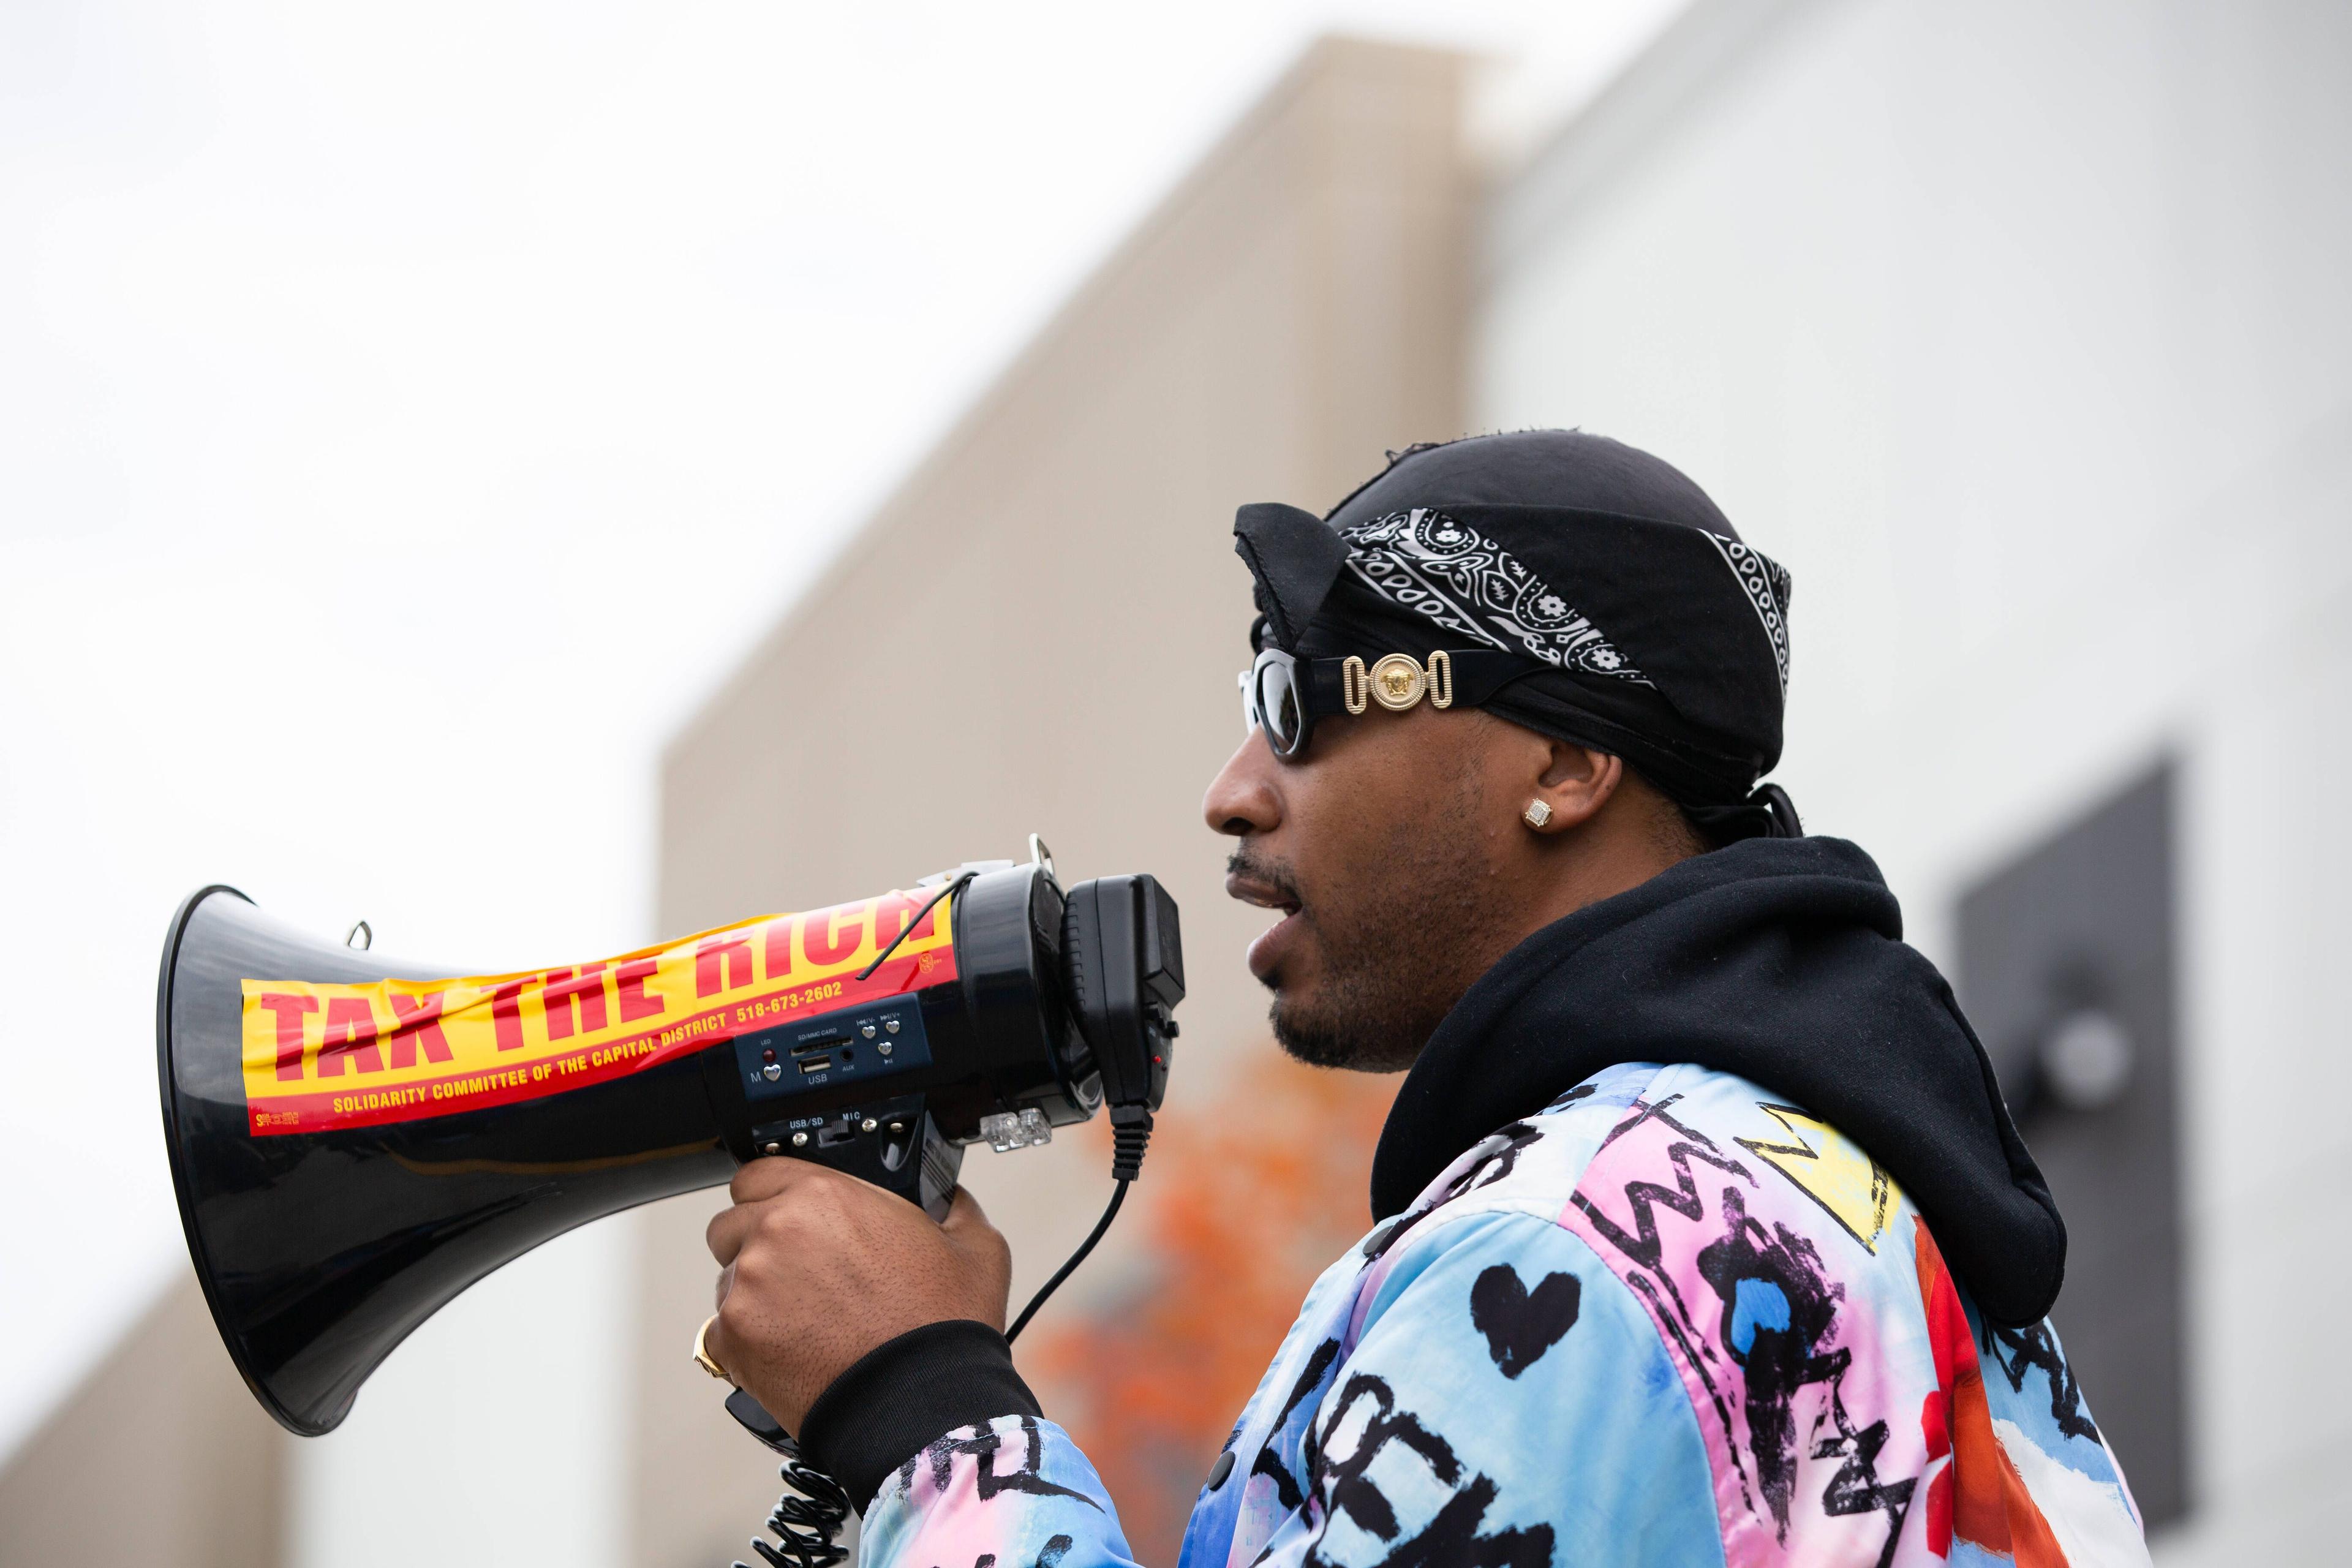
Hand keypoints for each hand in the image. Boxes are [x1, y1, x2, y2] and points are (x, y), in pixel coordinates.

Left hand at [704, 1159, 1012, 1433]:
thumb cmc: (941, 1329)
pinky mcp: (733, 1339)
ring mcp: (748, 1286)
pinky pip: (720, 1332)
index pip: (759, 1173)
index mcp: (825, 1196)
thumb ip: (954, 1207)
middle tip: (797, 1273)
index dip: (774, 1194)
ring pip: (725, 1279)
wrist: (918, 1405)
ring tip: (801, 1321)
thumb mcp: (975, 1248)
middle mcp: (776, 1231)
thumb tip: (949, 1200)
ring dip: (752, 1292)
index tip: (787, 1215)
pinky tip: (789, 1352)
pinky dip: (745, 1342)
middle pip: (731, 1223)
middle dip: (756, 1242)